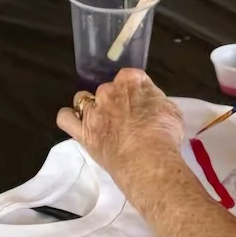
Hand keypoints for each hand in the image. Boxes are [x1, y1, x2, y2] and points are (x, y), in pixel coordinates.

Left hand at [56, 69, 184, 185]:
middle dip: (116, 100)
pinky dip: (70, 118)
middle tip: (128, 118)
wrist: (147, 159)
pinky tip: (78, 124)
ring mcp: (92, 110)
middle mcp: (108, 90)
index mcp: (130, 81)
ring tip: (104, 123)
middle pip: (108, 89)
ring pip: (83, 100)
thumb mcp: (170, 109)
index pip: (131, 77)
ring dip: (92, 108)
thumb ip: (155, 100)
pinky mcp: (81, 131)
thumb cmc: (164, 134)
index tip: (143, 103)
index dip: (137, 90)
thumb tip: (149, 102)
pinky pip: (65, 118)